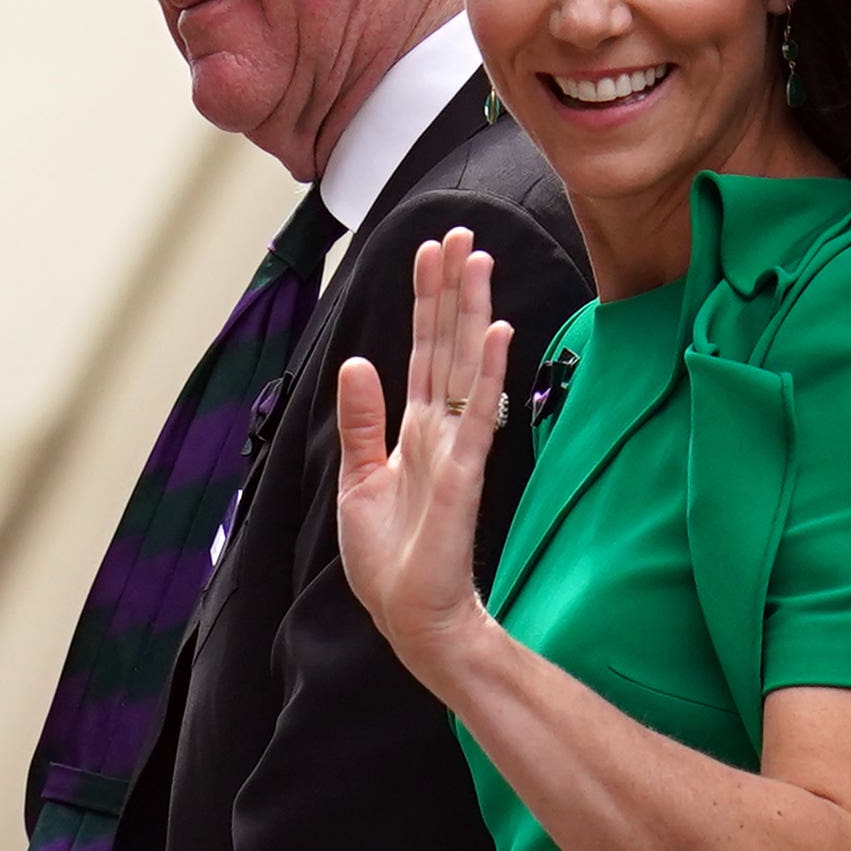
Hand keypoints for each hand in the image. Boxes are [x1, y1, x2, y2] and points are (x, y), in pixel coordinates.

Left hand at [333, 228, 513, 676]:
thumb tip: (357, 363)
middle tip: (459, 233)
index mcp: (412, 430)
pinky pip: (477, 413)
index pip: (420, 351)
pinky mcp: (463, 473)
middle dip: (450, 288)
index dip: (424, 301)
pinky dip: (485, 373)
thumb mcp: (358, 480)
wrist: (409, 616)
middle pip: (444, 344)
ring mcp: (454, 447)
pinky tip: (494, 333)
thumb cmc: (389, 560)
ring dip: (470, 312)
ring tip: (477, 260)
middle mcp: (438, 429)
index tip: (430, 251)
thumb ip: (361, 422)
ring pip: (462, 365)